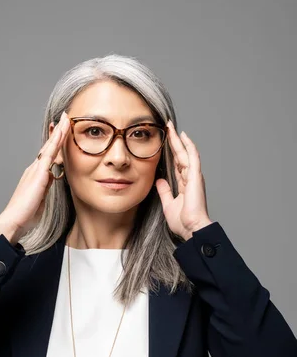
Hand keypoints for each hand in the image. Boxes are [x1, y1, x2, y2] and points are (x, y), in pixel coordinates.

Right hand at [0, 110, 70, 239]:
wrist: (14, 220)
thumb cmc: (26, 214)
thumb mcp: (40, 199)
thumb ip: (46, 187)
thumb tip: (52, 179)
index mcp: (36, 176)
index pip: (48, 156)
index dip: (55, 143)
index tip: (60, 132)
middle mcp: (34, 169)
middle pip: (49, 147)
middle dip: (57, 132)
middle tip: (64, 117)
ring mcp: (36, 170)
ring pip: (50, 146)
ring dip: (58, 132)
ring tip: (66, 118)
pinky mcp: (39, 173)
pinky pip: (50, 153)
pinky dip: (56, 141)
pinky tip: (62, 132)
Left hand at [155, 119, 212, 240]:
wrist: (191, 229)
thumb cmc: (183, 222)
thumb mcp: (168, 204)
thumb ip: (164, 192)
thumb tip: (159, 181)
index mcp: (184, 185)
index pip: (176, 164)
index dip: (170, 153)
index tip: (165, 142)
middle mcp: (190, 178)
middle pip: (180, 156)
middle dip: (174, 142)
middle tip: (167, 127)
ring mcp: (194, 177)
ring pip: (185, 153)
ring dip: (178, 140)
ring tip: (172, 127)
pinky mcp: (196, 177)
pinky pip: (192, 158)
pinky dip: (189, 146)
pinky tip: (184, 136)